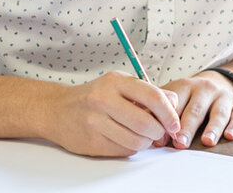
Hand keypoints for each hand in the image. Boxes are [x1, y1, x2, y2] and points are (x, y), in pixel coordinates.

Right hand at [43, 71, 181, 156]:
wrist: (57, 110)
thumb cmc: (95, 97)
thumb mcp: (120, 85)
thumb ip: (149, 93)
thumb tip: (175, 104)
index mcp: (116, 82)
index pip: (153, 97)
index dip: (169, 114)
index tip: (174, 123)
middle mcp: (104, 99)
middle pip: (147, 124)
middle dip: (159, 132)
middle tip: (159, 133)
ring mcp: (95, 122)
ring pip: (137, 141)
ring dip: (146, 142)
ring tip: (142, 136)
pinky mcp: (91, 141)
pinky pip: (123, 151)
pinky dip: (131, 148)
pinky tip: (125, 139)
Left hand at [160, 71, 232, 147]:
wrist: (218, 85)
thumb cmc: (190, 99)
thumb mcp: (175, 99)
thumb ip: (162, 115)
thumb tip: (154, 139)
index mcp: (185, 86)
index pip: (176, 103)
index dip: (168, 121)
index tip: (162, 137)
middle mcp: (205, 88)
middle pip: (196, 110)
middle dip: (188, 127)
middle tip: (181, 143)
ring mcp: (224, 95)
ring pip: (219, 113)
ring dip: (213, 128)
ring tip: (207, 141)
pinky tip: (230, 135)